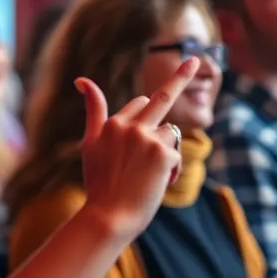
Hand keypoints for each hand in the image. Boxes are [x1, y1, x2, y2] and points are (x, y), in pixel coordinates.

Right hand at [77, 57, 198, 238]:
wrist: (108, 217)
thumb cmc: (100, 184)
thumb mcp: (90, 144)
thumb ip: (94, 111)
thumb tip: (82, 79)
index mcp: (111, 122)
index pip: (140, 104)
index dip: (147, 115)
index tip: (182, 63)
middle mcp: (128, 124)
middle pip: (161, 99)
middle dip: (180, 77)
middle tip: (195, 60)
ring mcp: (146, 138)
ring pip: (171, 133)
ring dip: (167, 152)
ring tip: (149, 176)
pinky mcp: (162, 153)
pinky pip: (176, 153)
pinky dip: (171, 170)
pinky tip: (157, 184)